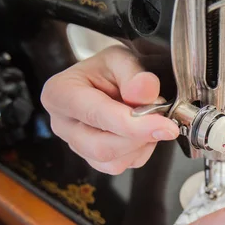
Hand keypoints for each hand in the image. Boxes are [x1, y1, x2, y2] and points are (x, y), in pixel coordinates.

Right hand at [41, 45, 179, 174]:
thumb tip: (146, 92)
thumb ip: (134, 74)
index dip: (134, 125)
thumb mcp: (121, 58)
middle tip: (165, 123)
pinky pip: (119, 166)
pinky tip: (141, 132)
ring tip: (149, 120)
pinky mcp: (91, 159)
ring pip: (112, 163)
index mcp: (60, 93)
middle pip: (101, 148)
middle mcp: (63, 124)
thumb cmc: (108, 69)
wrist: (107, 79)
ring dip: (141, 146)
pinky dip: (138, 152)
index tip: (165, 126)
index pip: (96, 115)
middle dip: (139, 138)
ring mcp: (76, 145)